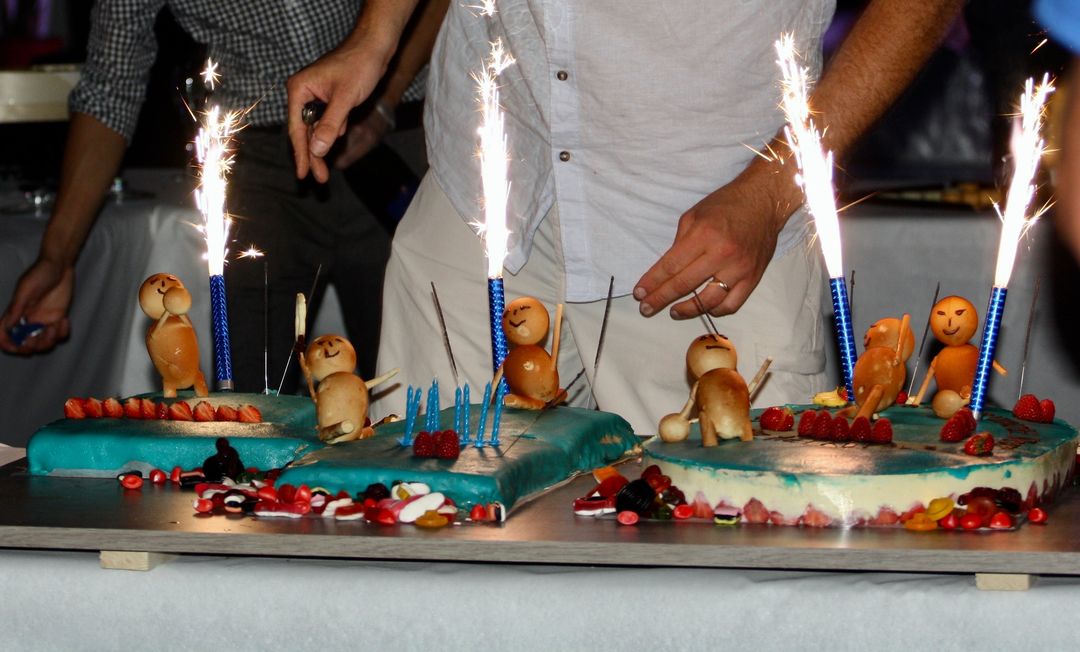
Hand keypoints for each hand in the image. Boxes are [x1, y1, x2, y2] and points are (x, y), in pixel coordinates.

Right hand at [0, 258, 73, 353]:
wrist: (60, 265)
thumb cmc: (39, 273)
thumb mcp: (26, 290)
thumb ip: (16, 308)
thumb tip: (7, 327)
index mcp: (16, 313)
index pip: (5, 334)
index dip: (8, 344)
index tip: (17, 346)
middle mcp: (28, 320)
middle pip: (25, 344)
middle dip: (30, 347)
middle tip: (37, 339)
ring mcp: (44, 320)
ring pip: (43, 343)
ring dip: (49, 341)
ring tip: (54, 326)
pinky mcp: (58, 318)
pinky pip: (59, 335)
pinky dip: (62, 332)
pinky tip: (64, 320)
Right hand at [287, 44, 387, 183]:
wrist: (375, 47)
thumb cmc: (359, 66)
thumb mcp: (345, 100)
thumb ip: (330, 125)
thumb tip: (317, 150)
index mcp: (299, 90)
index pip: (297, 128)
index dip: (301, 153)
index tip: (304, 175)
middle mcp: (303, 92)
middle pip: (305, 131)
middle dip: (313, 155)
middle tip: (319, 179)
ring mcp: (316, 95)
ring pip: (317, 128)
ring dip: (323, 146)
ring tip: (325, 171)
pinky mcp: (329, 97)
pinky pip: (327, 120)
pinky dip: (333, 131)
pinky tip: (340, 135)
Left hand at [634, 172, 789, 318]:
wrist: (763, 202)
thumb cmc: (725, 205)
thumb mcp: (694, 216)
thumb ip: (679, 244)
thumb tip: (666, 271)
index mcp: (704, 235)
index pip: (671, 265)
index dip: (652, 282)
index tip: (639, 293)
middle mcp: (722, 254)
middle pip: (684, 285)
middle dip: (660, 299)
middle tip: (646, 309)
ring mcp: (739, 268)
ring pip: (708, 301)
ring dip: (687, 310)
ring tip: (674, 311)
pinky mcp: (753, 278)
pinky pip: (731, 304)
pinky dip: (715, 310)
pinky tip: (704, 307)